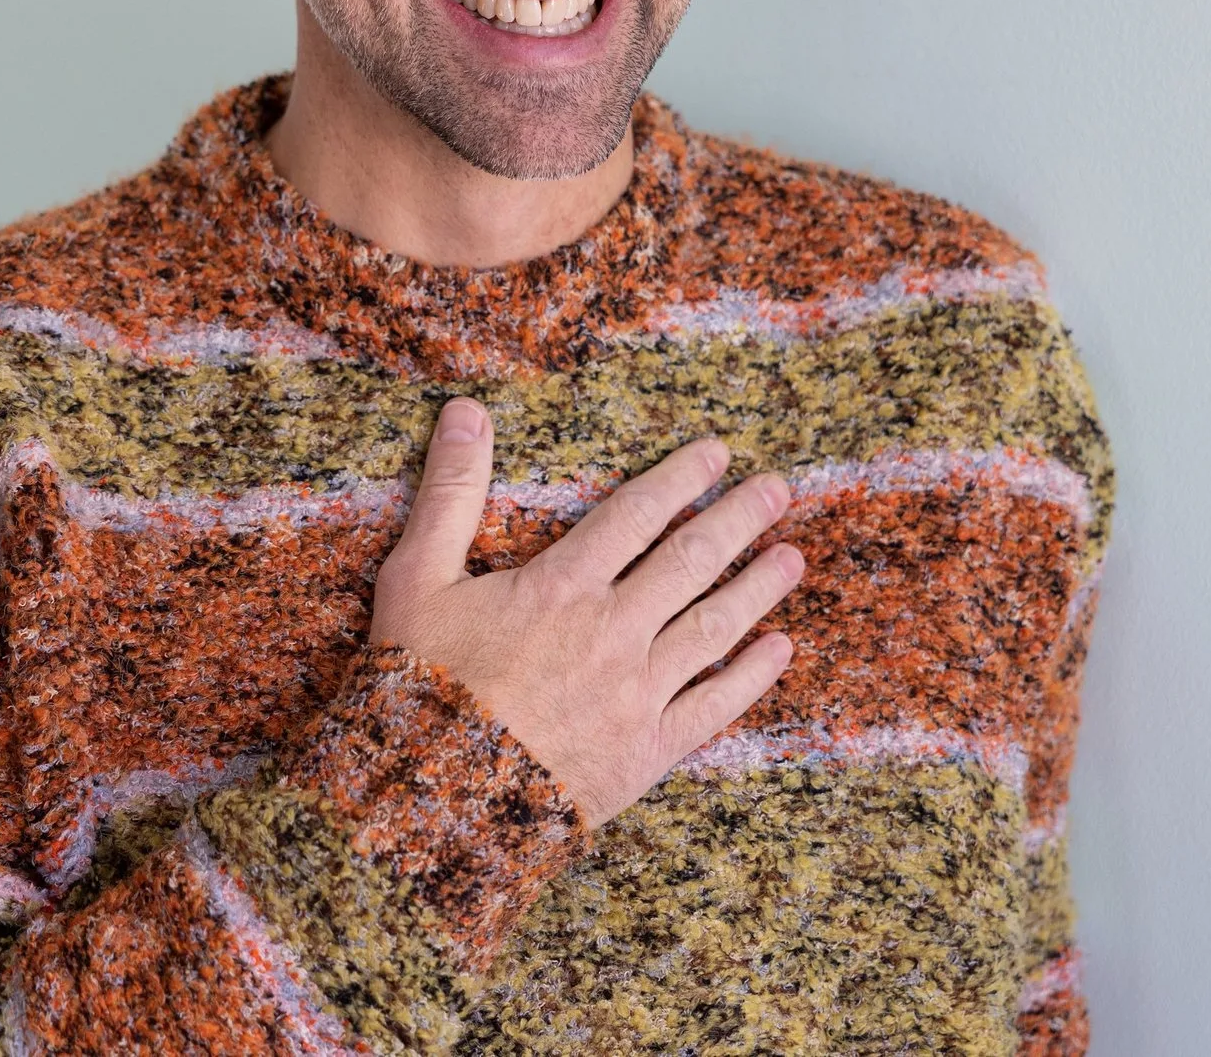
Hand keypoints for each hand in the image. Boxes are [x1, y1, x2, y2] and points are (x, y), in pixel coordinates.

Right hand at [369, 397, 804, 827]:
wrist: (434, 800)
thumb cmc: (418, 684)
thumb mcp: (417, 577)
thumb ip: (450, 492)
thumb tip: (466, 410)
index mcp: (561, 587)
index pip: (636, 514)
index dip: (680, 478)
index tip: (718, 454)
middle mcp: (612, 631)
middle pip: (690, 561)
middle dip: (739, 520)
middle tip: (778, 490)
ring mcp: (637, 693)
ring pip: (713, 628)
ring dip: (758, 589)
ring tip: (793, 558)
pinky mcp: (648, 751)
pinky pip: (714, 706)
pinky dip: (752, 677)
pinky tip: (780, 650)